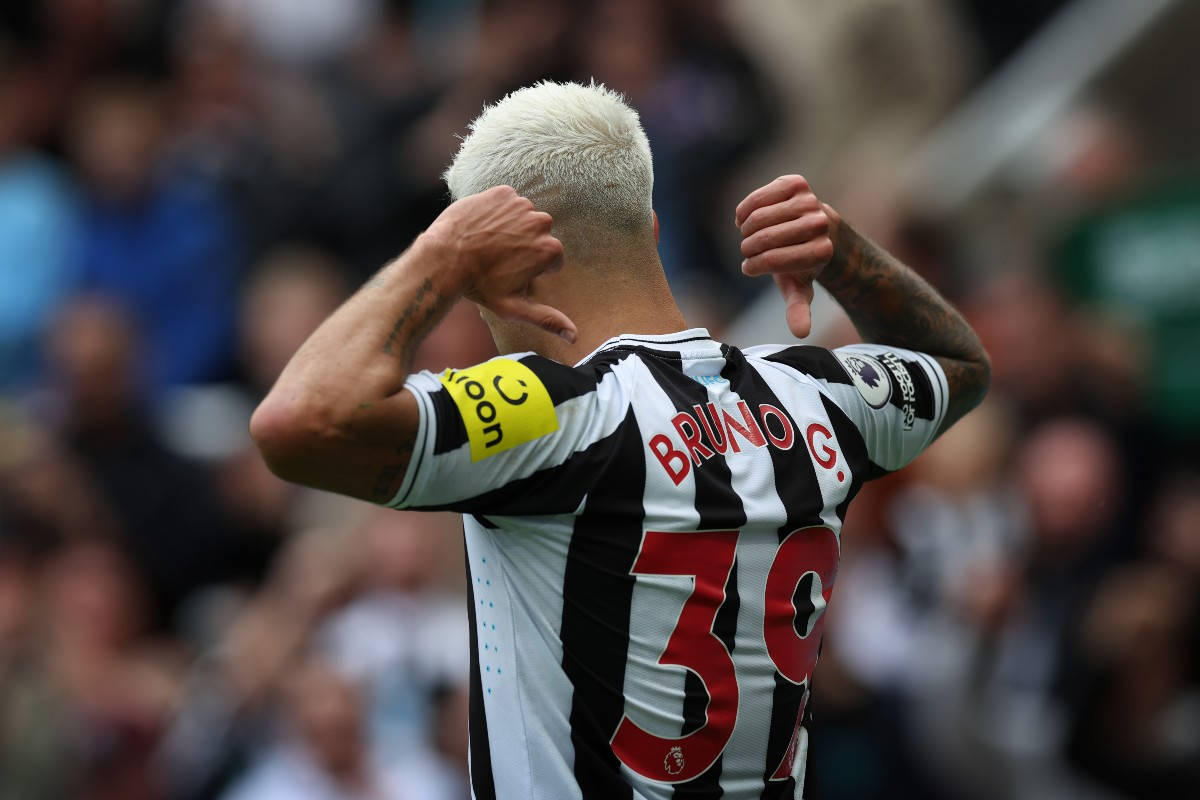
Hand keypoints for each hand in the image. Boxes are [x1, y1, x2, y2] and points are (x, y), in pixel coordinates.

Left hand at [424, 185, 575, 341]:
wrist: (445, 256)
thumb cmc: (480, 285)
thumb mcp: (514, 307)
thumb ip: (547, 319)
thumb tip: (575, 336)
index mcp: (550, 250)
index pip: (551, 259)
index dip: (531, 268)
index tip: (510, 272)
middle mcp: (541, 223)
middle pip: (539, 236)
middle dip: (525, 246)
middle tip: (498, 258)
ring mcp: (521, 205)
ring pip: (524, 218)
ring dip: (512, 227)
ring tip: (489, 242)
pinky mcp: (502, 193)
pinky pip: (508, 201)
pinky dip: (498, 211)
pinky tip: (483, 226)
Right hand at [734, 175, 835, 338]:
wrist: (814, 227)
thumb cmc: (800, 261)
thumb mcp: (798, 287)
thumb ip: (798, 308)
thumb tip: (801, 332)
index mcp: (822, 251)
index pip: (772, 260)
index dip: (754, 266)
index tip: (751, 267)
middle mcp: (820, 223)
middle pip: (763, 238)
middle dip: (748, 248)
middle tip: (749, 251)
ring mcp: (809, 200)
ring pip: (757, 218)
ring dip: (745, 230)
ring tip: (749, 236)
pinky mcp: (796, 183)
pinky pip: (756, 198)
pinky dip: (744, 211)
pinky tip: (747, 219)